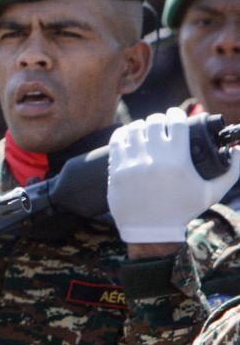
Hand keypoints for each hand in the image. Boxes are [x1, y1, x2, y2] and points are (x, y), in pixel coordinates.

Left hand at [108, 108, 239, 242]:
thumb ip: (231, 172)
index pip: (176, 122)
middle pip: (154, 122)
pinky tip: (127, 135)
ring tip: (144, 128)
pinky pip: (117, 142)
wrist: (151, 231)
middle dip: (159, 119)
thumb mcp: (212, 193)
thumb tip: (239, 150)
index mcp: (178, 160)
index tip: (176, 114)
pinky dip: (122, 135)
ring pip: (134, 130)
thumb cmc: (183, 211)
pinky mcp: (117, 170)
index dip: (177, 113)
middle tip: (160, 122)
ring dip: (140, 125)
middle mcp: (154, 158)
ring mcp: (133, 164)